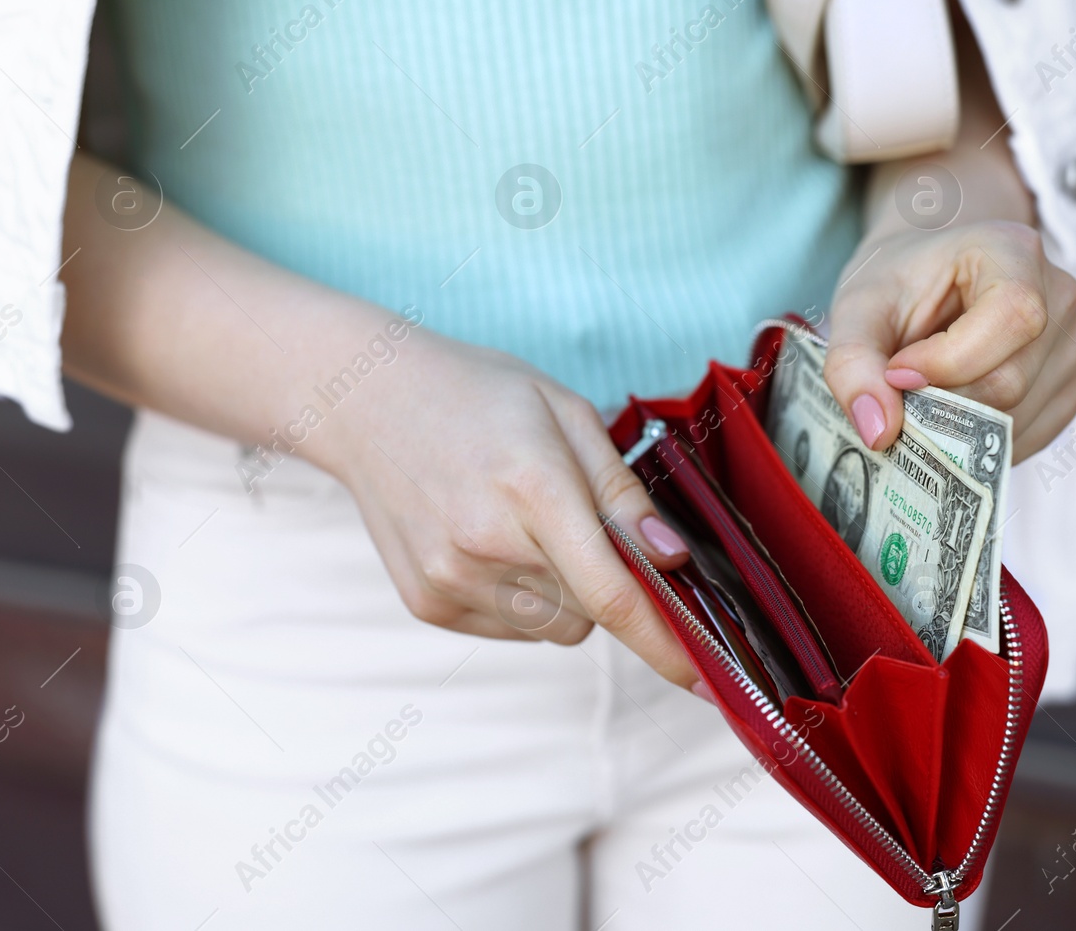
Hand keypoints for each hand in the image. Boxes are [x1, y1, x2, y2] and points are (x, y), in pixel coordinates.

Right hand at [316, 333, 698, 687]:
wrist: (368, 401)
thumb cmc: (481, 398)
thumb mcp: (568, 416)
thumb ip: (623, 494)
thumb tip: (673, 560)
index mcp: (532, 487)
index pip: (613, 592)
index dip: (666, 642)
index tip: (707, 678)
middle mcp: (485, 544)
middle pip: (593, 613)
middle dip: (609, 582)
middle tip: (577, 521)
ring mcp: (449, 580)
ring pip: (556, 628)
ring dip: (566, 593)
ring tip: (526, 524)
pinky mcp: (427, 604)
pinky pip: (514, 631)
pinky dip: (524, 600)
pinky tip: (492, 541)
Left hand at [823, 220, 1075, 462]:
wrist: (929, 279)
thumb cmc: (898, 283)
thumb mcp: (857, 308)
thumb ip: (852, 363)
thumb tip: (880, 432)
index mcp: (1014, 251)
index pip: (1011, 317)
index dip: (949, 362)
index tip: (897, 371)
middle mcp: (1060, 296)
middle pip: (1011, 382)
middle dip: (944, 404)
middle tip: (902, 392)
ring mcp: (1073, 346)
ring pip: (1019, 420)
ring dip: (958, 429)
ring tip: (926, 395)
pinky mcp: (1069, 390)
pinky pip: (1028, 438)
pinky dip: (980, 444)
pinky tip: (952, 414)